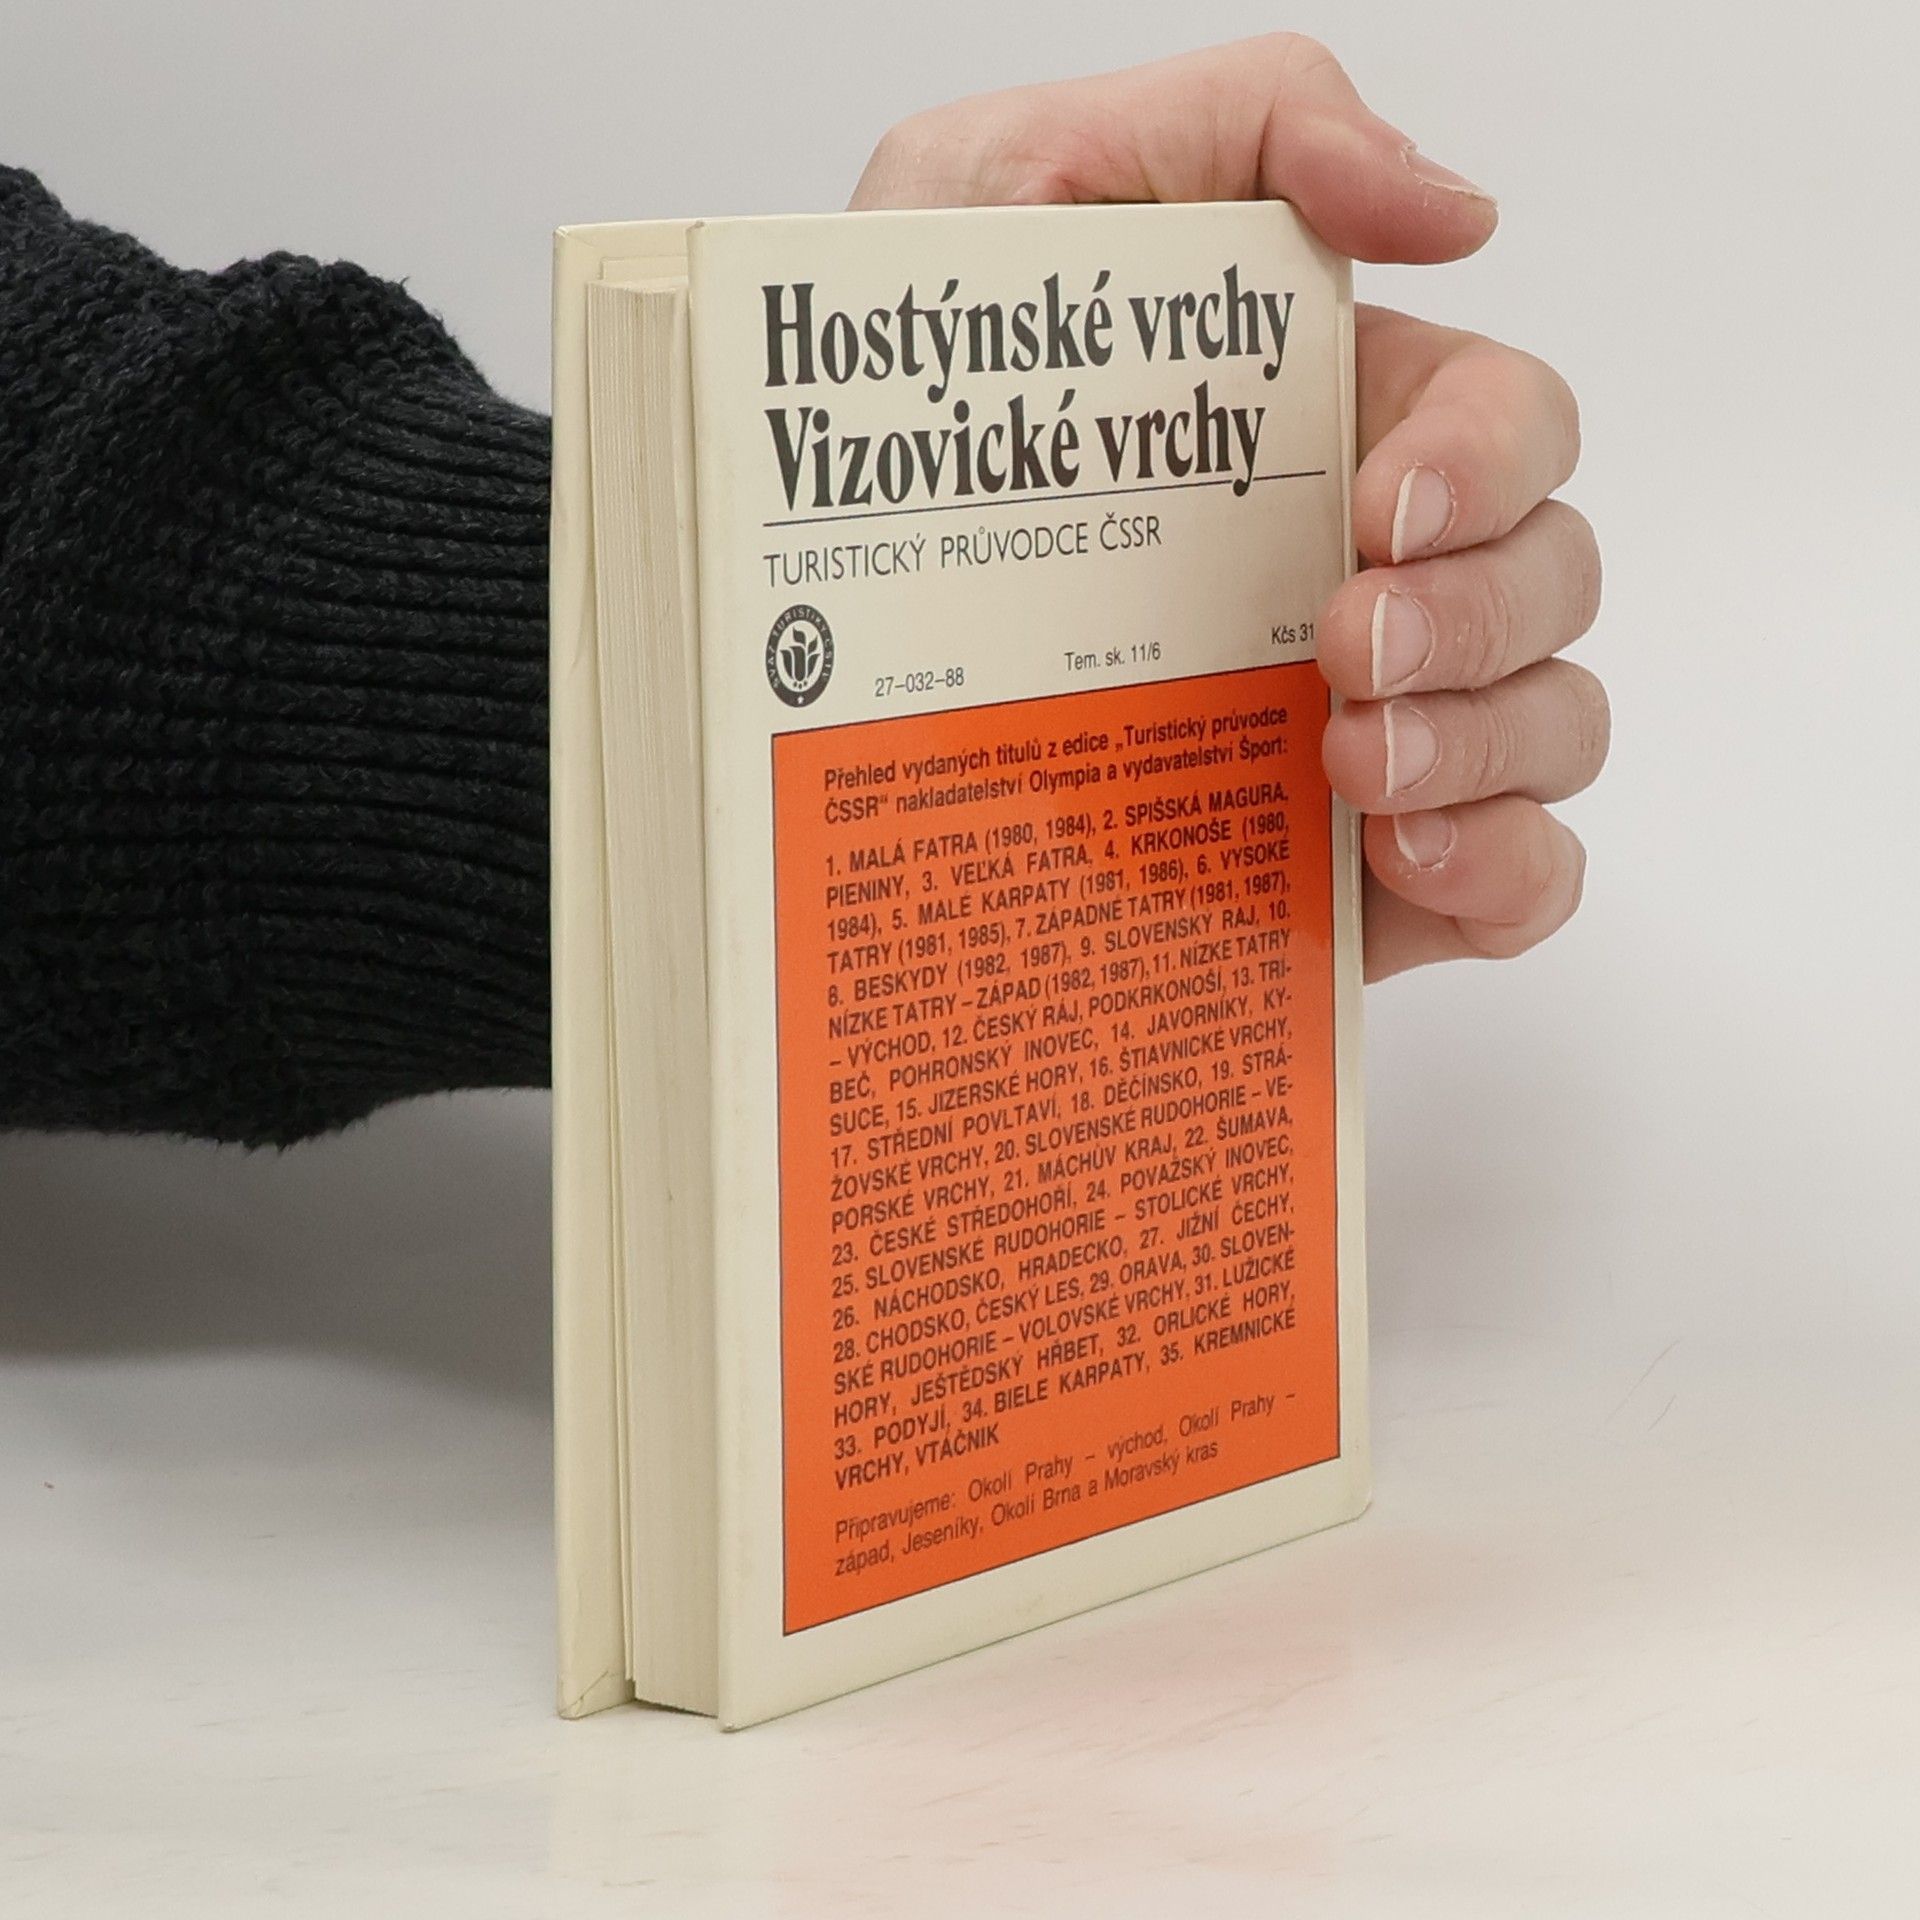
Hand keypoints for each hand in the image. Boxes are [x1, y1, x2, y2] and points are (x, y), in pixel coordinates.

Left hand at [852, 34, 1605, 979]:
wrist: (776, 655)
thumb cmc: (884, 432)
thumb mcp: (1008, 194)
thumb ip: (1237, 128)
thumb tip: (1448, 207)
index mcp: (1321, 424)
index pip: (1502, 419)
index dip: (1486, 455)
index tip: (1376, 505)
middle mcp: (1368, 574)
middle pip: (1551, 573)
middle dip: (1478, 613)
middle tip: (1336, 648)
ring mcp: (1371, 726)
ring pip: (1557, 723)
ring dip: (1488, 743)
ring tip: (1345, 763)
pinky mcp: (1345, 873)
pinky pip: (1519, 879)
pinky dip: (1502, 869)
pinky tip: (1394, 856)